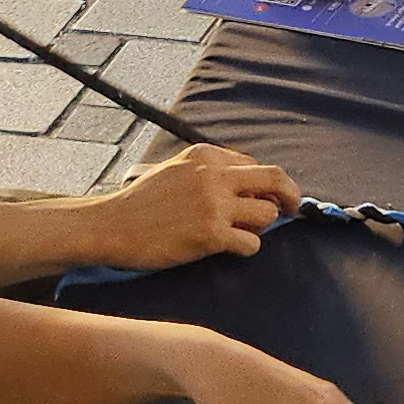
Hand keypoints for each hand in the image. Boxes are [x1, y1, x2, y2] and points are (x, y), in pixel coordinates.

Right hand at [78, 146, 300, 270]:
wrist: (111, 226)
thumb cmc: (140, 203)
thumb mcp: (175, 171)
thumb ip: (209, 172)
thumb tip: (249, 188)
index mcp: (205, 156)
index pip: (254, 165)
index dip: (265, 184)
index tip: (268, 197)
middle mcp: (214, 175)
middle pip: (275, 179)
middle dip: (291, 195)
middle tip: (293, 209)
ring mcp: (214, 205)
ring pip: (267, 214)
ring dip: (261, 227)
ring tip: (241, 233)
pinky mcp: (211, 235)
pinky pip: (252, 243)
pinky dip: (247, 247)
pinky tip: (230, 248)